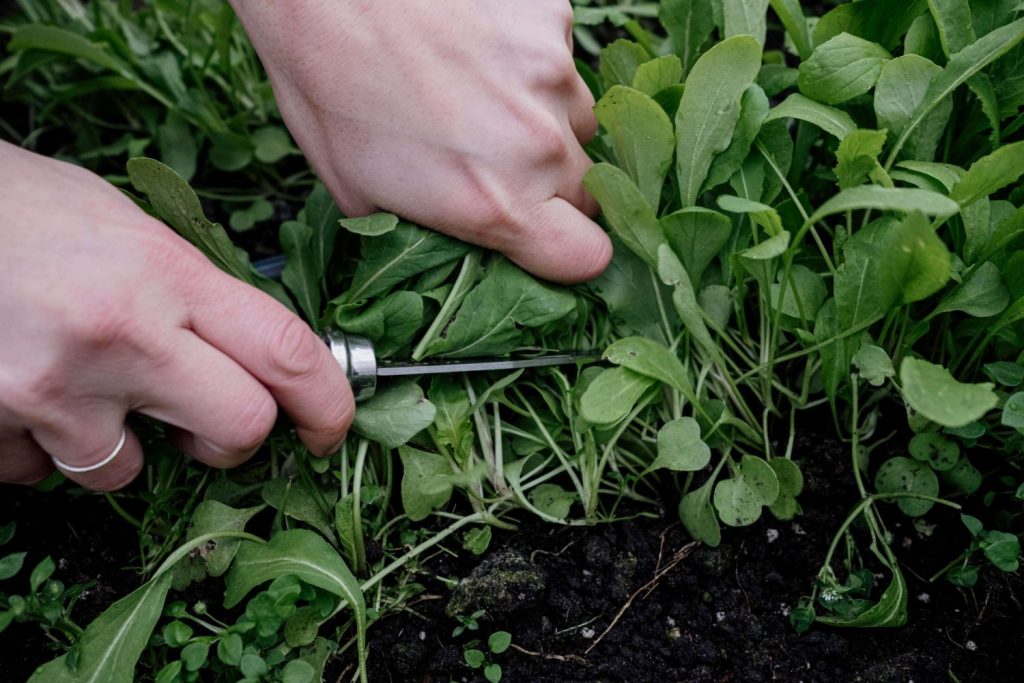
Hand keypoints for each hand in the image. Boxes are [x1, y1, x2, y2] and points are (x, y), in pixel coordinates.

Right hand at [0, 143, 353, 490]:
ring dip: (117, 446)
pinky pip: (40, 473)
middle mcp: (123, 333)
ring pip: (127, 471)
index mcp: (167, 272)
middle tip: (202, 422)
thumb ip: (193, 289)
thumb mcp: (127, 225)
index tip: (329, 427)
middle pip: (239, 428)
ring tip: (83, 388)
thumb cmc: (21, 207)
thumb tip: (246, 348)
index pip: (287, 352)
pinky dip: (40, 447)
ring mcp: (56, 386)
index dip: (327, 402)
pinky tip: (24, 394)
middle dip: (231, 438)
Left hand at [231, 0, 610, 283]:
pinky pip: (562, 59)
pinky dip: (530, 62)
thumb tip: (467, 244)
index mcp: (494, 203)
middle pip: (585, 189)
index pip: (587, 257)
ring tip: (480, 96)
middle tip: (490, 158)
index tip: (545, 238)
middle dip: (548, 185)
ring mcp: (552, 75)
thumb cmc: (327, 89)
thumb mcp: (361, 196)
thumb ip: (434, 233)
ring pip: (577, 121)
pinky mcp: (552, 18)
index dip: (568, 252)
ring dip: (543, 121)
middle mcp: (538, 145)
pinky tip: (478, 50)